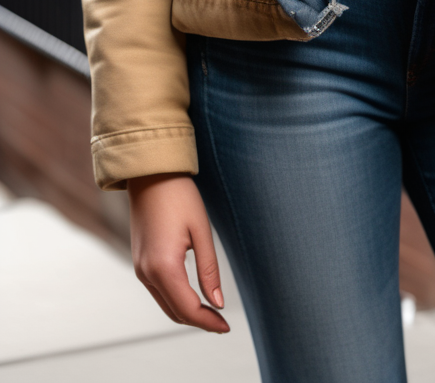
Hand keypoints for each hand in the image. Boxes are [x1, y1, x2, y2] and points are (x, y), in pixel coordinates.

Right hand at [128, 173, 229, 332]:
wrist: (150, 174)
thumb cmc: (179, 196)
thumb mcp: (201, 231)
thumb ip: (209, 270)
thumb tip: (218, 303)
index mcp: (163, 267)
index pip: (188, 309)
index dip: (208, 322)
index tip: (226, 327)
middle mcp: (146, 273)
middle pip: (174, 312)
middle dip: (198, 321)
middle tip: (222, 324)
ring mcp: (139, 269)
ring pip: (165, 305)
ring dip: (187, 313)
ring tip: (211, 313)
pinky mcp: (139, 262)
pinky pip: (158, 292)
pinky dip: (175, 300)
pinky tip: (192, 296)